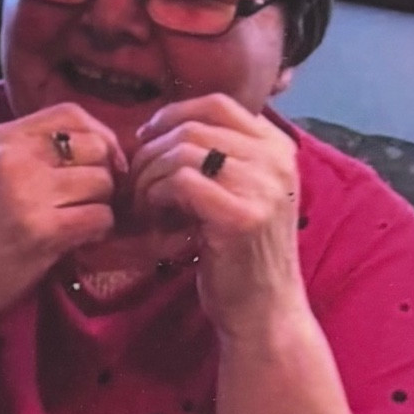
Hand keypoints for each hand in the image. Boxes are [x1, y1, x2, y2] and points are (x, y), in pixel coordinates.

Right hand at [0, 103, 126, 323]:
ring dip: (100, 204)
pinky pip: (100, 217)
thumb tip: (89, 145)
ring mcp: (28, 193)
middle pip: (94, 146)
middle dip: (103, 173)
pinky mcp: (42, 231)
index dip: (100, 134)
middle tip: (91, 197)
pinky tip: (79, 240)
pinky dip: (98, 230)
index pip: (70, 113)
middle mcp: (14, 157)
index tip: (106, 159)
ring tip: (78, 221)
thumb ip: (26, 150)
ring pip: (102, 182)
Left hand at [131, 94, 305, 336]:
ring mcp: (263, 187)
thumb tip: (161, 125)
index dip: (174, 113)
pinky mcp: (241, 216)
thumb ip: (219, 154)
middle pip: (194, 127)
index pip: (218, 103)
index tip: (147, 137)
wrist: (264, 310)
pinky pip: (181, 181)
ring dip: (149, 176)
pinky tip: (152, 217)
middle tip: (136, 182)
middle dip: (152, 151)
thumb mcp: (241, 190)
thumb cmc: (241, 250)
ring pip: (183, 152)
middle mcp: (276, 160)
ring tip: (142, 204)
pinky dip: (155, 195)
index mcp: (277, 147)